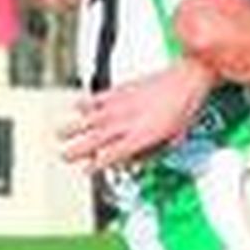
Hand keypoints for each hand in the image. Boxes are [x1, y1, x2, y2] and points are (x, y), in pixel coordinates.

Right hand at [58, 65, 212, 171]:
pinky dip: (85, 103)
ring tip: (60, 134)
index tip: (88, 170)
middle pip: (94, 140)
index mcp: (142, 137)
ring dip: (72, 128)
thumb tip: (136, 158)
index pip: (112, 156)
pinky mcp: (120, 89)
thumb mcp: (175, 138)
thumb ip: (153, 150)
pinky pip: (96, 98)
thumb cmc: (186, 107)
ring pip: (88, 119)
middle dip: (76, 151)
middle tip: (65, 156)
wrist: (189, 79)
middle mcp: (128, 123)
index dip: (97, 165)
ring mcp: (121, 105)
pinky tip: (78, 108)